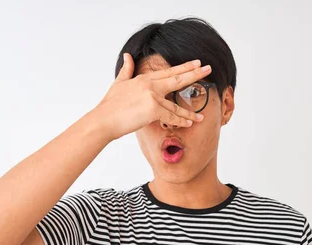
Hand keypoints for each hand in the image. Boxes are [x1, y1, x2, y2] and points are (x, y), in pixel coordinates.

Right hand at [91, 53, 210, 140]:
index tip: (196, 63)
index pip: (168, 72)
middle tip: (208, 68)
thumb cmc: (110, 105)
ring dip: (189, 112)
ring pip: (176, 105)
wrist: (103, 120)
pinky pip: (171, 117)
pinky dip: (181, 121)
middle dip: (194, 74)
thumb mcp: (119, 83)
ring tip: (201, 116)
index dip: (184, 67)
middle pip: (177, 79)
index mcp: (144, 79)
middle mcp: (150, 85)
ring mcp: (152, 97)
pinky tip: (190, 123)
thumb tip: (128, 56)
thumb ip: (126, 69)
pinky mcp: (153, 110)